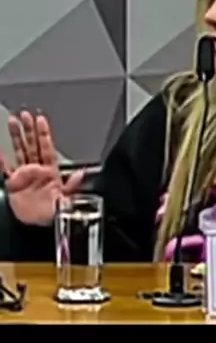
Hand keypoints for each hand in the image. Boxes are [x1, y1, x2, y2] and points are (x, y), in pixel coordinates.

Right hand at [0, 110, 83, 225]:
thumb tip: (80, 175)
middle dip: (29, 130)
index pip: (46, 148)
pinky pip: (6, 170)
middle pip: (32, 145)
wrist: (39, 227)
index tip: (40, 120)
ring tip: (13, 122)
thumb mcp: (66, 200)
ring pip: (20, 152)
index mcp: (50, 171)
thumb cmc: (54, 213)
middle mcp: (37, 170)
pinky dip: (2, 161)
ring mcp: (24, 176)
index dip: (43, 134)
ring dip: (16, 137)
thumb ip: (72, 187)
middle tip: (25, 115)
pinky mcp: (13, 185)